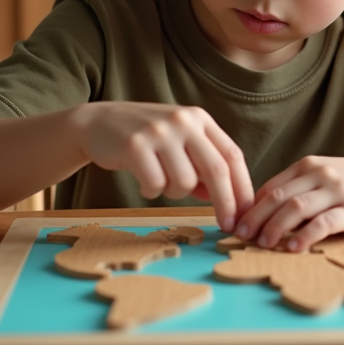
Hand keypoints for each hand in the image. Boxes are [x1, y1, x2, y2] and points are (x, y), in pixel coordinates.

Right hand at [73, 102, 253, 232]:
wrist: (98, 122)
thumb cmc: (146, 140)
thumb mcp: (179, 145)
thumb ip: (202, 168)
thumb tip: (225, 200)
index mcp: (199, 119)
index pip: (232, 155)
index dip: (243, 188)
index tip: (245, 214)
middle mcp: (182, 121)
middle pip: (216, 169)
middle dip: (225, 203)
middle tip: (227, 225)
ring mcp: (159, 131)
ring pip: (184, 182)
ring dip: (175, 193)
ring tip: (160, 181)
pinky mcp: (134, 145)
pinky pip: (156, 185)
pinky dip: (152, 191)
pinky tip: (143, 180)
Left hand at [234, 153, 343, 252]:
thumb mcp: (327, 176)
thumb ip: (302, 188)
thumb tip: (270, 212)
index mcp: (308, 167)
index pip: (270, 186)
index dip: (250, 207)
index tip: (236, 224)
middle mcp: (318, 175)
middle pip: (277, 197)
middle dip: (254, 218)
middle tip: (239, 236)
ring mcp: (336, 191)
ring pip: (295, 208)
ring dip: (274, 227)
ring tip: (262, 244)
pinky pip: (323, 222)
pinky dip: (305, 235)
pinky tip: (294, 248)